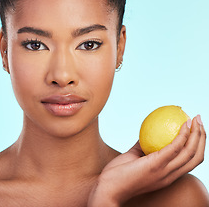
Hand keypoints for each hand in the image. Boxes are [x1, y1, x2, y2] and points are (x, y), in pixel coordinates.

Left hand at [88, 115, 205, 206]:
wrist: (108, 188)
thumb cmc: (118, 173)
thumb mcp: (134, 158)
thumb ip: (143, 147)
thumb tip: (147, 132)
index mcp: (167, 175)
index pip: (190, 161)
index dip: (197, 145)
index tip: (196, 129)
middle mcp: (170, 176)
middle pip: (196, 157)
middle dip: (202, 137)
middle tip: (199, 119)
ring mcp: (164, 172)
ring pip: (190, 153)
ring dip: (197, 134)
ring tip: (195, 118)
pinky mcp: (156, 166)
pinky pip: (174, 148)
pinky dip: (182, 135)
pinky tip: (183, 124)